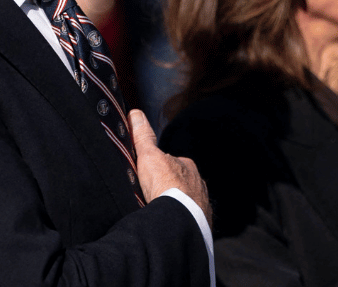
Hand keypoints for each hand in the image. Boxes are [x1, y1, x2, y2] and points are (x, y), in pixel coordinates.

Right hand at [129, 109, 212, 228]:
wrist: (180, 219)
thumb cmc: (166, 184)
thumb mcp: (148, 156)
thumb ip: (143, 137)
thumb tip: (135, 114)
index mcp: (188, 167)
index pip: (172, 163)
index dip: (158, 169)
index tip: (148, 176)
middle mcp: (198, 184)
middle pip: (180, 183)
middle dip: (168, 189)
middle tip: (151, 196)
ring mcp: (201, 204)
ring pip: (186, 202)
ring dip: (175, 206)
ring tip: (158, 212)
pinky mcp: (200, 223)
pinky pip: (189, 219)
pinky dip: (179, 220)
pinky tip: (168, 224)